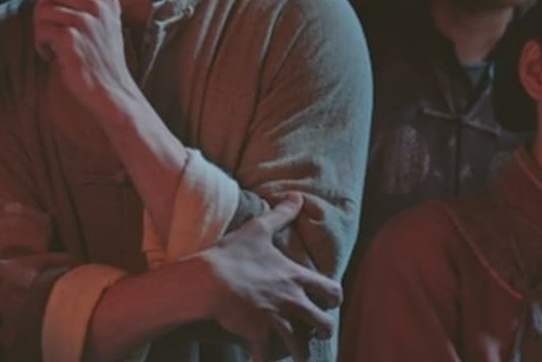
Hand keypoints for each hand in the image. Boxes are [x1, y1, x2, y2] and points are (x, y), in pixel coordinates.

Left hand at [33, 0, 139, 118]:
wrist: (112, 92)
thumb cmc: (100, 61)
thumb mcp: (99, 27)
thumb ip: (83, 8)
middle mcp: (98, 5)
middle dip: (43, 14)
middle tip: (55, 36)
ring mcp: (85, 21)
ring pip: (42, 12)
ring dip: (42, 34)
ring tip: (59, 50)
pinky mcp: (71, 36)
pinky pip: (41, 31)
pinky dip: (42, 47)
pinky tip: (57, 59)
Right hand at [195, 193, 342, 361]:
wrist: (207, 279)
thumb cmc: (233, 253)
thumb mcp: (258, 229)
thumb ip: (282, 214)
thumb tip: (298, 196)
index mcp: (295, 277)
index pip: (332, 291)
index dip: (334, 298)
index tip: (328, 302)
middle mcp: (292, 301)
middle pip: (325, 325)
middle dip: (323, 330)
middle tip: (315, 331)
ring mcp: (276, 320)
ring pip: (301, 348)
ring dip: (299, 352)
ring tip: (295, 353)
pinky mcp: (258, 335)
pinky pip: (267, 358)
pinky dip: (265, 360)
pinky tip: (261, 359)